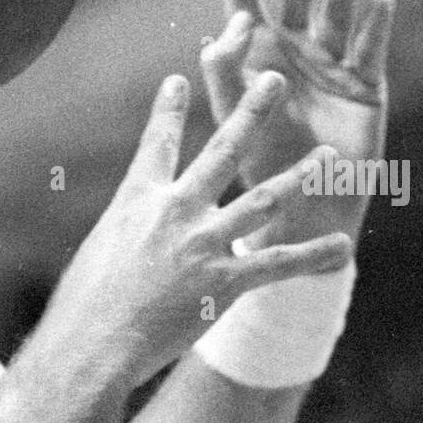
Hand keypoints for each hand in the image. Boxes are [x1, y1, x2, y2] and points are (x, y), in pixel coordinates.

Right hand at [0, 70, 352, 422]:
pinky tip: (342, 247)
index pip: (155, 144)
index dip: (167, 110)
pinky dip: (313, 257)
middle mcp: (174, 211)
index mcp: (136, 202)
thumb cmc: (81, 310)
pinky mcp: (223, 283)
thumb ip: (123, 244)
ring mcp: (202, 245)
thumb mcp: (95, 259)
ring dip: (301, 176)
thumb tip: (126, 254)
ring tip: (327, 155)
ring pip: (264, 200)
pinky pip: (277, 265)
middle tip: (273, 78)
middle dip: (251, 111)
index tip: (176, 81)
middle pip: (221, 150)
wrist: (90, 344)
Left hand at [201, 0, 394, 243]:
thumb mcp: (232, 115)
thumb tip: (226, 27)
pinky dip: (374, 25)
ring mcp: (330, 65)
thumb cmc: (256, 164)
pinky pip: (369, 49)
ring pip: (336, 16)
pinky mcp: (363, 86)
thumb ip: (224, 71)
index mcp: (253, 54)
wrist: (297, 206)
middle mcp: (292, 51)